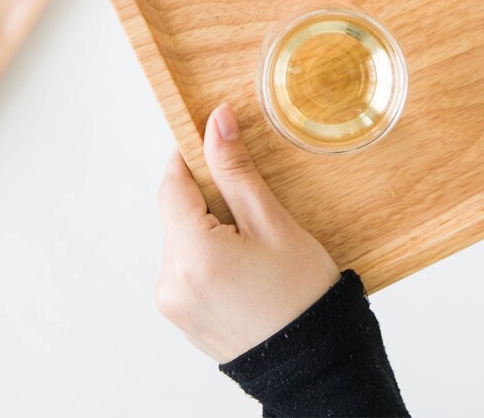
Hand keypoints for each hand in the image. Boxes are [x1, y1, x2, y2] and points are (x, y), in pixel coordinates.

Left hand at [156, 103, 340, 363]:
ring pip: (182, 239)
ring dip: (209, 226)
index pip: (172, 184)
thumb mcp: (273, 222)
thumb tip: (216, 121)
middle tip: (254, 199)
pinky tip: (247, 262)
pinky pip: (187, 268)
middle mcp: (170, 282)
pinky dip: (210, 253)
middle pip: (176, 213)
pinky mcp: (182, 318)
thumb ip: (236, 170)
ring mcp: (173, 304)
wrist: (313, 361)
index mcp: (192, 255)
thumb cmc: (302, 293)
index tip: (215, 138)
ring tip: (257, 239)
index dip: (192, 155)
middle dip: (209, 196)